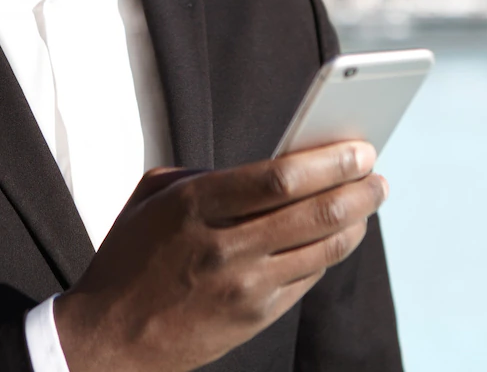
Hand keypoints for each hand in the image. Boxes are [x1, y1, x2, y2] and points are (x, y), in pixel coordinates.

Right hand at [52, 141, 387, 371]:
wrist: (110, 340)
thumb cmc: (130, 257)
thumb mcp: (153, 197)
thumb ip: (206, 173)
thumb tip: (268, 164)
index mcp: (197, 205)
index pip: (281, 178)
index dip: (329, 161)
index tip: (359, 147)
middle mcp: (226, 247)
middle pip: (316, 213)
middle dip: (359, 188)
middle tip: (377, 172)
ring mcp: (245, 287)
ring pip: (324, 248)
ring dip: (358, 220)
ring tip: (370, 199)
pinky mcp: (256, 317)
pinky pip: (310, 277)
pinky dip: (333, 251)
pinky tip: (342, 233)